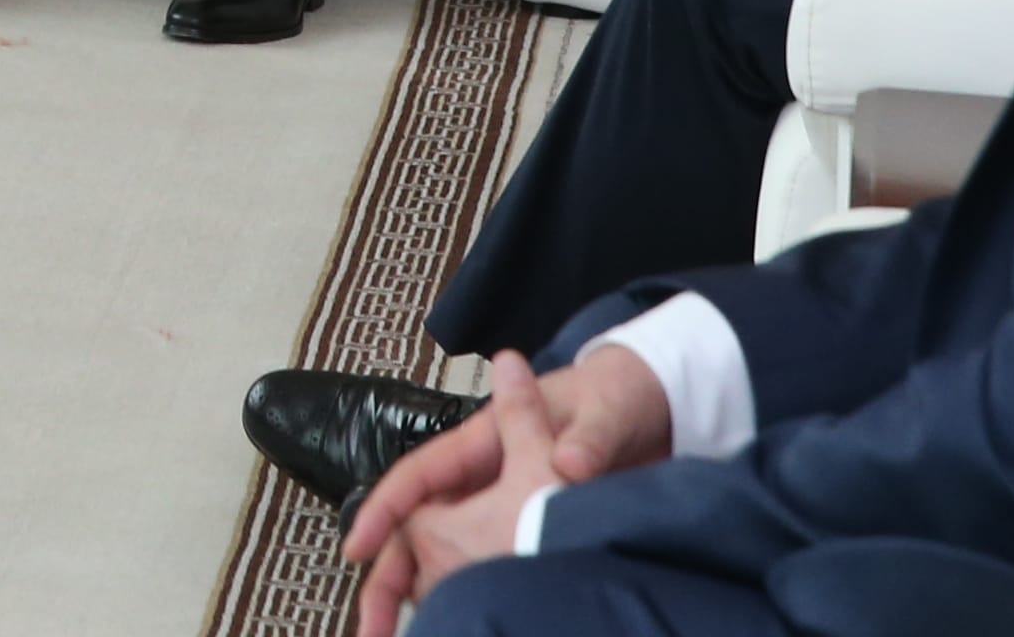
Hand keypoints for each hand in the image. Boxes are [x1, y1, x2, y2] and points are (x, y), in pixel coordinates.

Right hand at [344, 347, 671, 634]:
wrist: (655, 410)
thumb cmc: (620, 399)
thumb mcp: (607, 412)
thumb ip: (589, 439)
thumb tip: (569, 464)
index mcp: (486, 441)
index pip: (419, 475)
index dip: (384, 511)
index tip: (358, 550)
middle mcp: (484, 478)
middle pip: (421, 529)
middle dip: (391, 575)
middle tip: (374, 627)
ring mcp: (504, 507)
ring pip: (447, 556)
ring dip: (423, 595)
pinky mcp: (530, 534)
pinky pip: (484, 570)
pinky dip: (464, 600)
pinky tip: (460, 627)